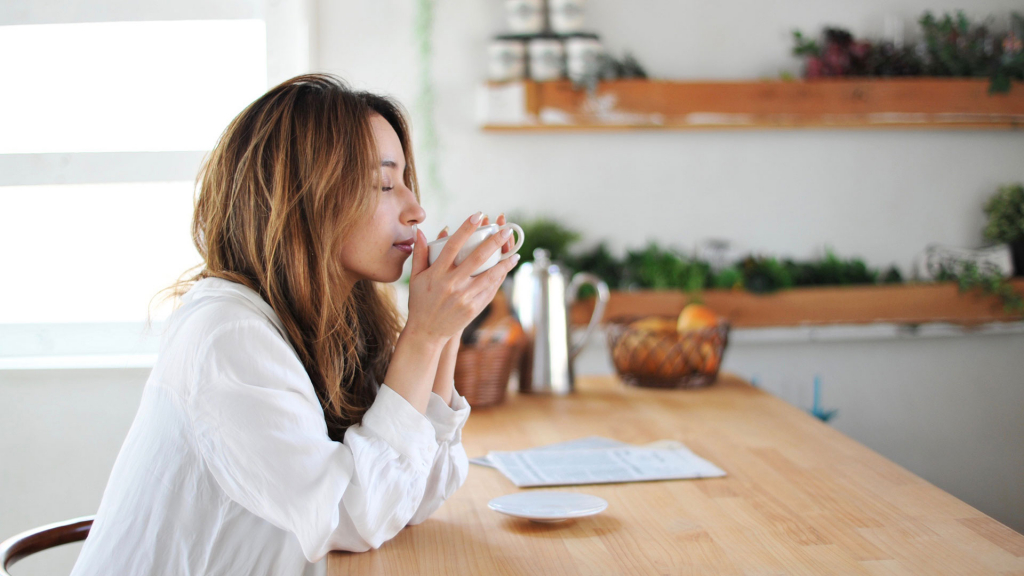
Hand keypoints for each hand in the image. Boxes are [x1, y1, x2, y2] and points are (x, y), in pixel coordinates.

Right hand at [405, 212, 519, 344]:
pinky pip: (490, 290)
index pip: (453, 245)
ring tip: (514, 252)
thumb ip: (419, 253)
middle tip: (506, 230)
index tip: (478, 215)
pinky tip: (506, 270)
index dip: (466, 228)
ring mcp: (464, 297)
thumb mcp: (415, 277)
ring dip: (504, 262)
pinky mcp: (473, 308)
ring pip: (489, 275)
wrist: (426, 331)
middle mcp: (451, 284)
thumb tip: (419, 231)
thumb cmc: (420, 302)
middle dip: (494, 242)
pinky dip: (499, 279)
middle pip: (477, 258)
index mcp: (437, 273)